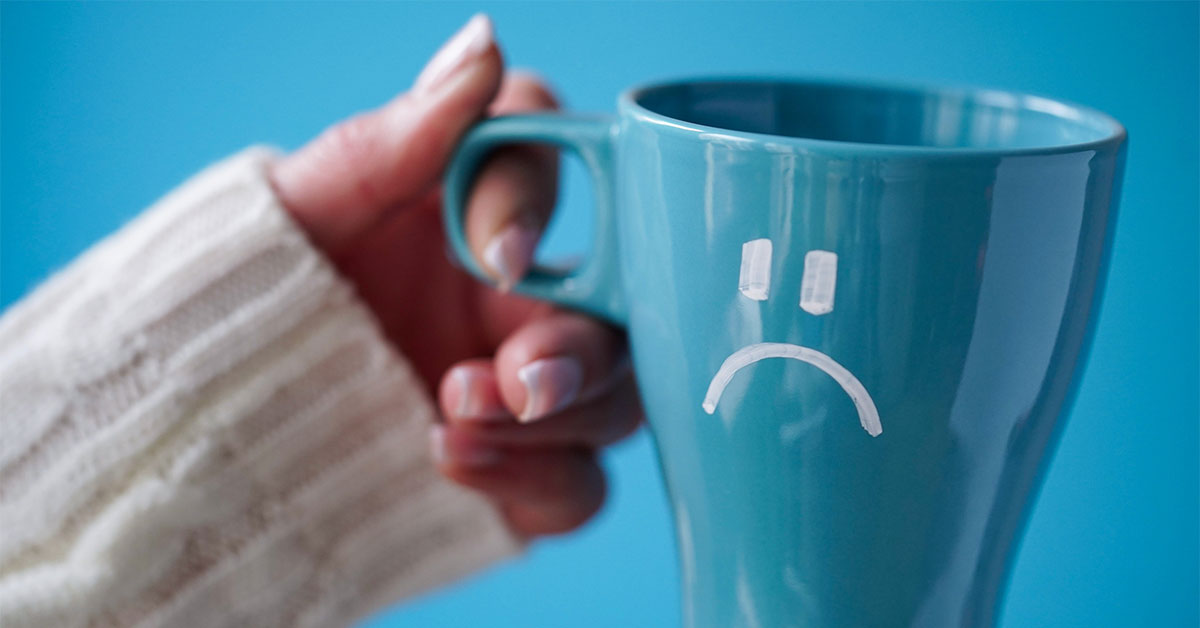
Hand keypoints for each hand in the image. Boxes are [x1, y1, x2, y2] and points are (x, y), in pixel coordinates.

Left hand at [267, 15, 640, 538]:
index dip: (541, 203)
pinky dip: (534, 483)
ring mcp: (525, 392)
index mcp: (475, 211)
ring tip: (451, 420)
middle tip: (514, 378)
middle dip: (577, 349)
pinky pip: (578, 488)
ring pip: (617, 405)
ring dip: (554, 419)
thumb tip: (484, 42)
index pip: (551, 164)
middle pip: (620, 311)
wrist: (211, 416)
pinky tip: (451, 465)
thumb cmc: (255, 295)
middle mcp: (519, 298)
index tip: (498, 256)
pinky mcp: (520, 475)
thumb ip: (397, 138)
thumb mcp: (306, 212)